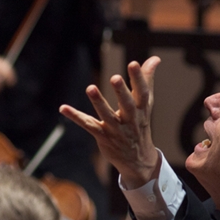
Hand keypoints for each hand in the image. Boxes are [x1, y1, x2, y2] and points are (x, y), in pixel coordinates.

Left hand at [60, 58, 160, 189]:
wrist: (138, 160)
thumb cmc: (140, 124)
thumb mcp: (146, 104)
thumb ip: (147, 79)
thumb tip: (155, 58)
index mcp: (142, 109)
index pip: (142, 92)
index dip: (139, 78)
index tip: (133, 63)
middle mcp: (130, 119)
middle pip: (127, 104)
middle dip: (121, 91)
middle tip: (115, 77)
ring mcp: (116, 129)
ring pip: (106, 115)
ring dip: (98, 102)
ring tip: (90, 88)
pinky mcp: (103, 136)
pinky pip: (88, 125)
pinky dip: (75, 117)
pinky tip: (63, 108)